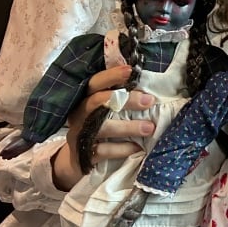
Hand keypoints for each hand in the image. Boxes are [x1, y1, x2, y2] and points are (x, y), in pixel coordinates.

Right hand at [52, 65, 155, 190]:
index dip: (111, 75)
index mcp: (85, 98)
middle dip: (125, 100)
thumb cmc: (97, 125)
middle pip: (99, 101)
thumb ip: (117, 91)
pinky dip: (122, 149)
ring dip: (128, 127)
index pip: (95, 82)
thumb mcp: (104, 108)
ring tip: (149, 128)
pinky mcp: (84, 155)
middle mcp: (79, 113)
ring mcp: (79, 134)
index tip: (131, 71)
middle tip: (149, 101)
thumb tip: (135, 67)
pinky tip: (138, 148)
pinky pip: (103, 150)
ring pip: (103, 127)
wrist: (77, 159)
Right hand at [107, 188, 148, 226]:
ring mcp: (129, 216)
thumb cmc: (132, 197)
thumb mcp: (125, 205)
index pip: (113, 221)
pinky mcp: (135, 217)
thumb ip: (120, 212)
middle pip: (120, 225)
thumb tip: (114, 218)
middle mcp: (123, 215)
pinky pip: (132, 224)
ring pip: (126, 226)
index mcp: (119, 212)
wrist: (141, 194)